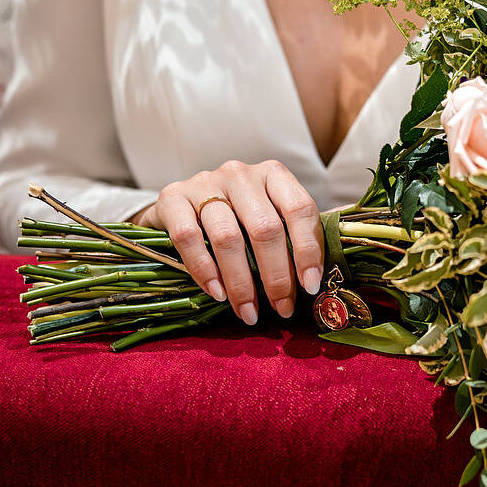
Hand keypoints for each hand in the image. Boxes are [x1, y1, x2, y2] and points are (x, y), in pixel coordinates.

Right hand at [129, 160, 324, 325]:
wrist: (179, 205)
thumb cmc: (235, 218)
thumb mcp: (267, 217)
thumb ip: (290, 238)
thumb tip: (314, 282)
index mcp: (272, 174)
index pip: (299, 208)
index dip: (308, 250)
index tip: (310, 286)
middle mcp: (240, 174)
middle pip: (265, 228)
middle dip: (276, 276)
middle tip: (281, 308)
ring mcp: (204, 183)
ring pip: (228, 237)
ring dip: (241, 282)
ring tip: (248, 312)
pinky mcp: (172, 198)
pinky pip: (189, 238)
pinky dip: (204, 270)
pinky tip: (217, 293)